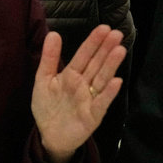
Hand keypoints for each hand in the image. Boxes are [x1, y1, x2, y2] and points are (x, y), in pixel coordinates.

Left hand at [31, 26, 125, 162]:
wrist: (48, 134)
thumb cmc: (47, 106)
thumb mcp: (43, 79)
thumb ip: (49, 58)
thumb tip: (53, 33)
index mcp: (71, 74)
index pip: (84, 55)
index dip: (93, 42)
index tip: (104, 28)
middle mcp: (84, 84)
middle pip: (96, 64)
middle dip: (106, 49)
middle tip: (118, 34)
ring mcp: (90, 99)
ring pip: (101, 79)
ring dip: (111, 65)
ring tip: (120, 50)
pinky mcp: (93, 116)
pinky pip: (101, 103)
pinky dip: (108, 93)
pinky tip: (116, 81)